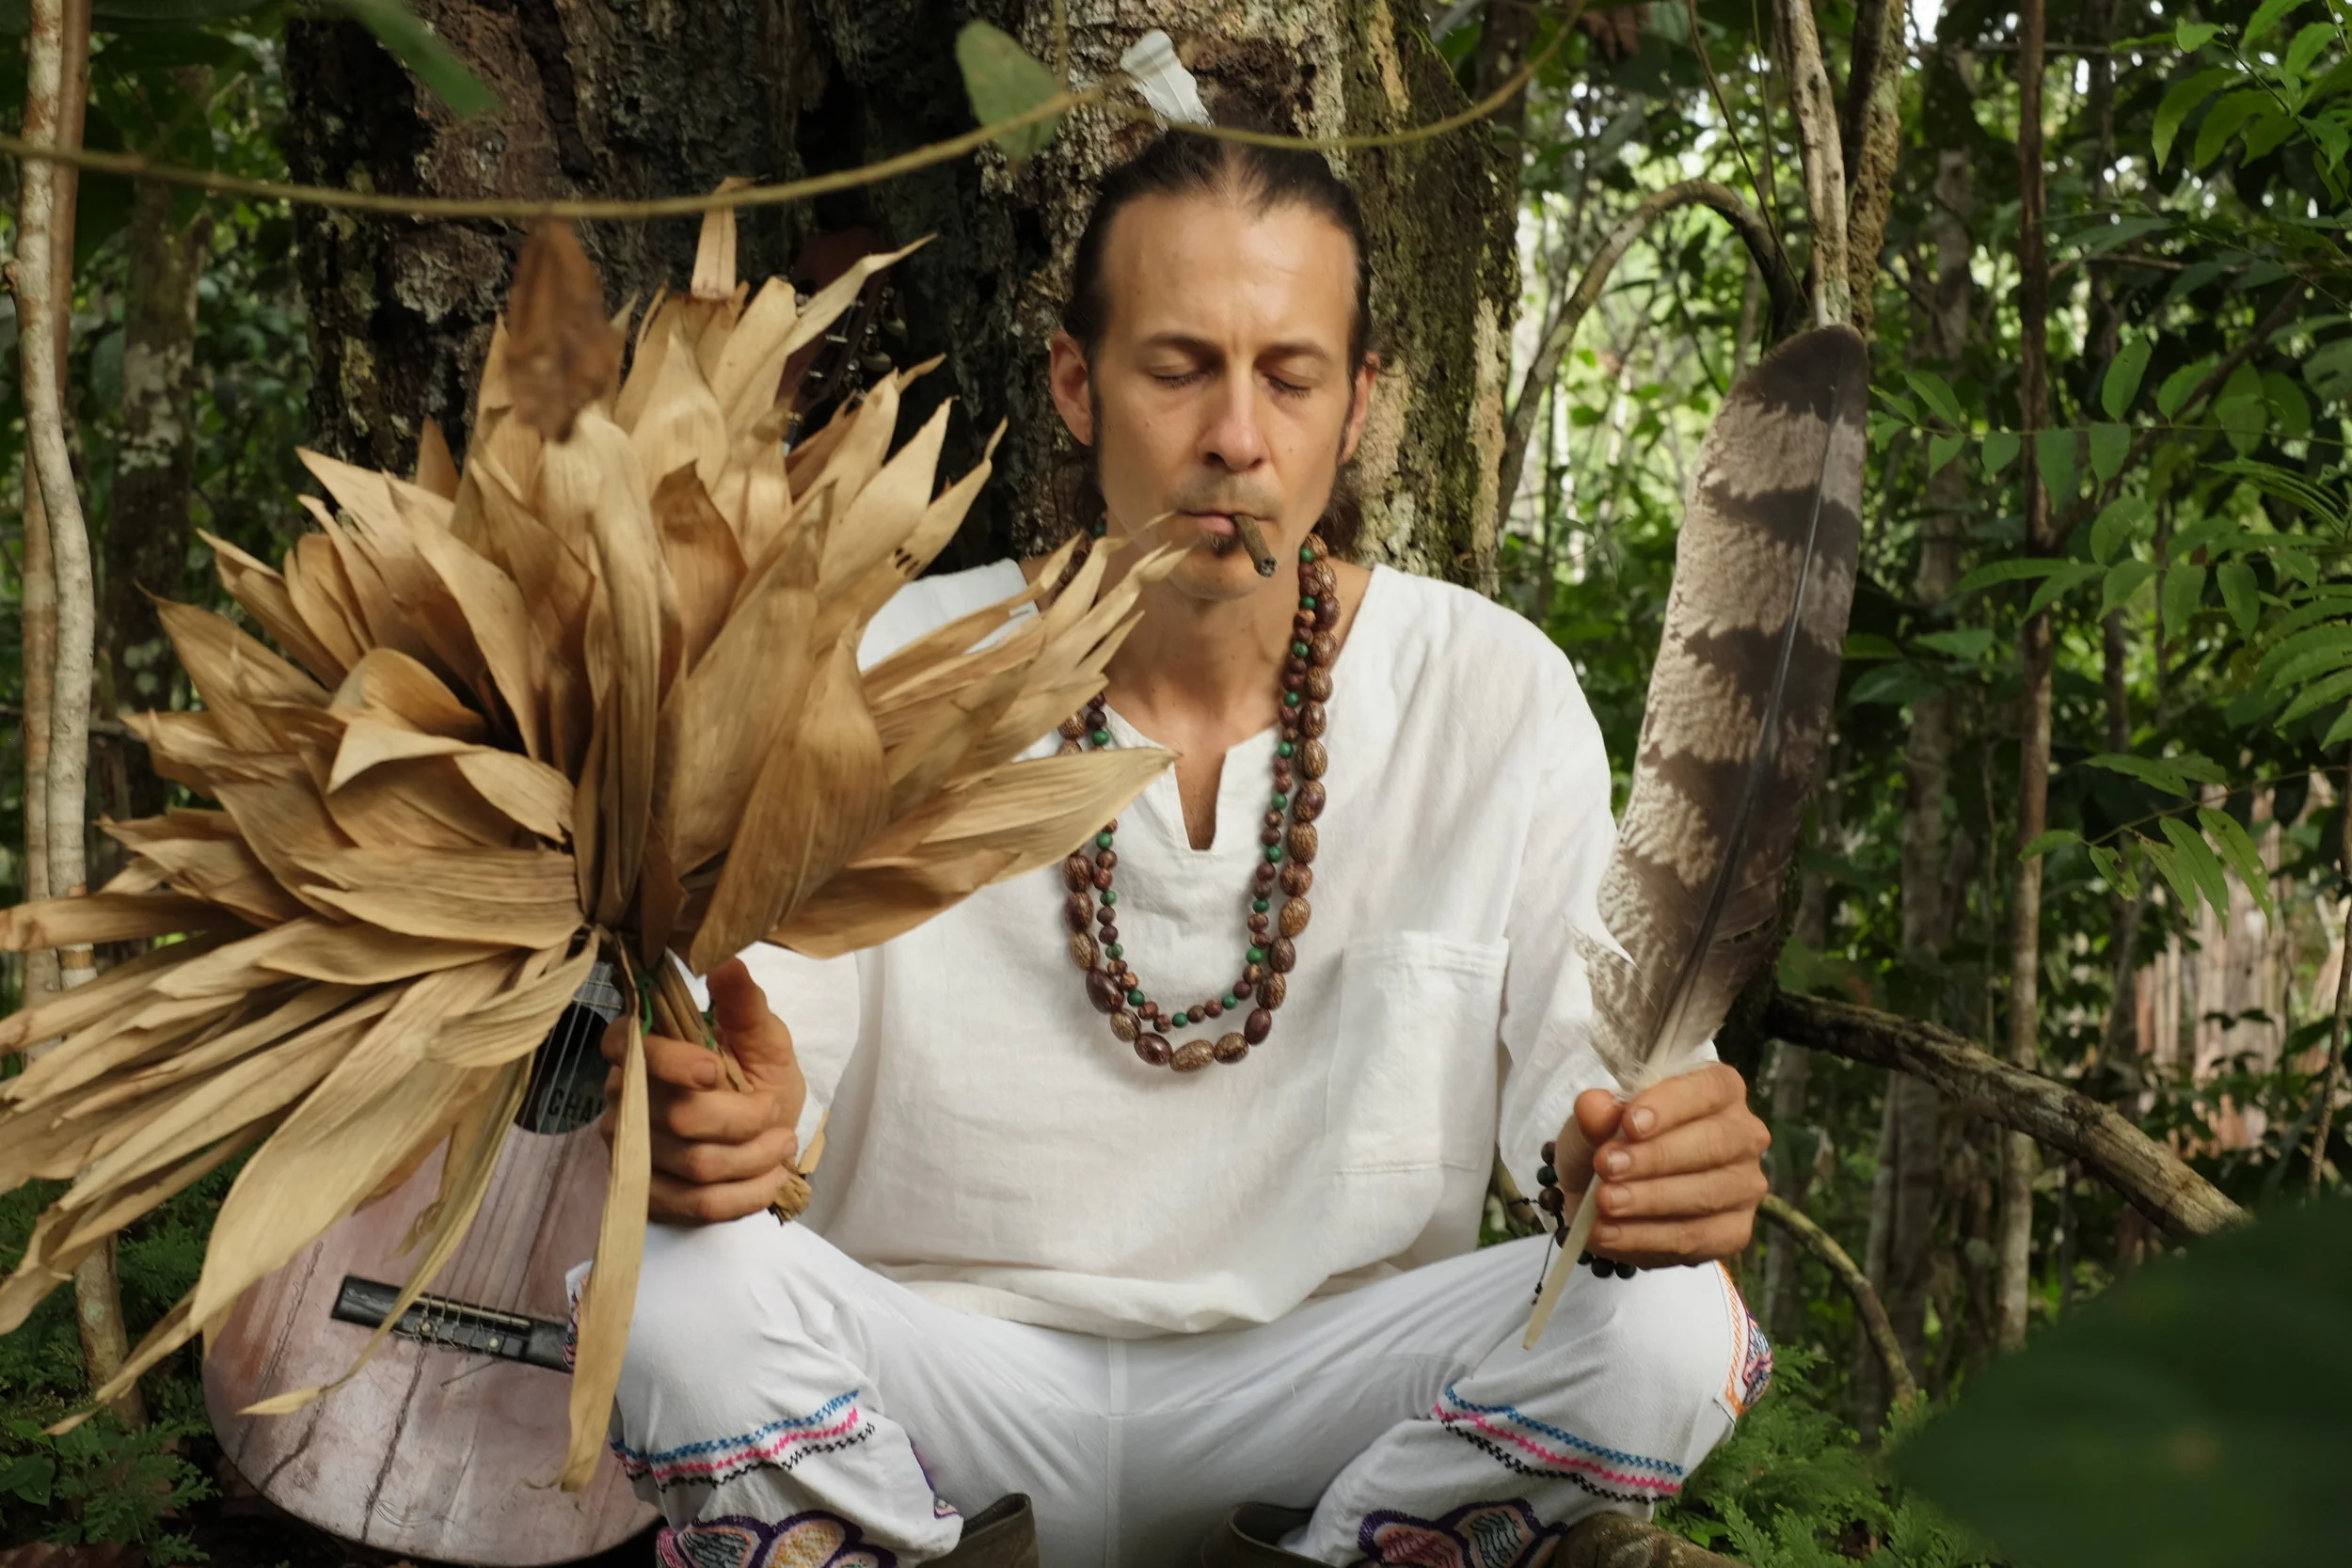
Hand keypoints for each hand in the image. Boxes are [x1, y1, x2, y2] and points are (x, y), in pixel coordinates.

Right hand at [600, 957, 807, 1224]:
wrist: (768, 1131)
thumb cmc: (759, 1075)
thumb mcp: (764, 1038)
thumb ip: (744, 1004)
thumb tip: (727, 961)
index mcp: (642, 1048)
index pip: (624, 1046)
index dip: (669, 1062)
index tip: (716, 1069)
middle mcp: (624, 1099)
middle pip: (675, 1116)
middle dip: (742, 1119)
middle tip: (775, 1113)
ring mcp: (633, 1151)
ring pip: (694, 1165)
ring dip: (754, 1158)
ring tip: (782, 1143)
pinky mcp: (651, 1195)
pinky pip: (698, 1205)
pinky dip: (747, 1195)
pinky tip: (772, 1178)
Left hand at [1549, 1062, 1769, 1267]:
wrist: (1602, 1192)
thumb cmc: (1611, 1142)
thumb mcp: (1593, 1121)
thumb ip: (1596, 1112)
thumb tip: (1594, 1106)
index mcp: (1720, 1090)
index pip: (1710, 1089)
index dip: (1671, 1105)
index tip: (1629, 1123)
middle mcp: (1744, 1136)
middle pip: (1713, 1143)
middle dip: (1656, 1157)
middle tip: (1608, 1166)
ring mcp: (1745, 1186)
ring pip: (1706, 1194)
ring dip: (1649, 1200)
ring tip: (1604, 1203)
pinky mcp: (1734, 1232)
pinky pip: (1695, 1238)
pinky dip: (1646, 1237)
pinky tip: (1609, 1233)